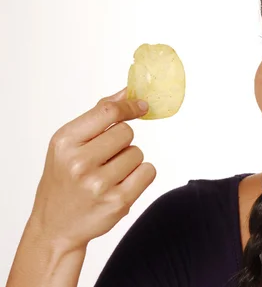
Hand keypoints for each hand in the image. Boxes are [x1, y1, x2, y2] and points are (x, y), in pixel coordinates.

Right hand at [29, 87, 156, 252]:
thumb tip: (128, 92)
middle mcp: (79, 163)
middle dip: (122, 142)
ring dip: (129, 161)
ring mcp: (99, 184)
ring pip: (138, 153)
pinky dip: (140, 175)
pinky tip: (121, 184)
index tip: (141, 106)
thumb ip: (98, 115)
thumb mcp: (68, 144)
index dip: (129, 107)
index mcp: (65, 142)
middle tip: (105, 158)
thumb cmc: (64, 179)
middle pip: (127, 132)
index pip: (108, 112)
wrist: (56, 226)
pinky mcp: (118, 202)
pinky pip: (148, 172)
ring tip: (108, 174)